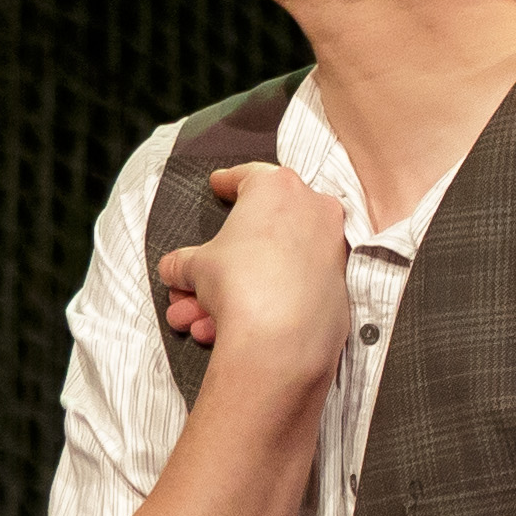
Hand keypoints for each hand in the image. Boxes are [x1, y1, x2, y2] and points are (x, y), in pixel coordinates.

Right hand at [149, 161, 353, 384]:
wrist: (281, 339)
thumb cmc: (241, 285)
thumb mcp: (196, 266)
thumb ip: (184, 262)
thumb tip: (175, 269)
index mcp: (278, 187)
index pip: (248, 176)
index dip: (227, 182)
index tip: (219, 185)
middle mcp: (313, 209)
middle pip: (259, 231)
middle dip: (218, 264)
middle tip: (193, 282)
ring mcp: (332, 247)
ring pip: (272, 266)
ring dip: (230, 293)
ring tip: (197, 320)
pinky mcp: (340, 285)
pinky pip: (292, 288)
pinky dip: (262, 304)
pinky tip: (225, 328)